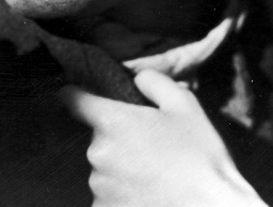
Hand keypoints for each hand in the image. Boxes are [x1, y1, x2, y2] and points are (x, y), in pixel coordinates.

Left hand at [60, 69, 265, 206]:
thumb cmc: (198, 157)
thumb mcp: (184, 105)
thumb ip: (154, 82)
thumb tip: (137, 78)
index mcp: (112, 122)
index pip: (75, 99)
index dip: (76, 94)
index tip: (77, 94)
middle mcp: (98, 154)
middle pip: (99, 138)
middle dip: (119, 139)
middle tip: (150, 146)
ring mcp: (99, 186)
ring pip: (104, 168)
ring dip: (121, 168)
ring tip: (154, 174)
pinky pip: (108, 195)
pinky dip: (123, 193)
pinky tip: (148, 193)